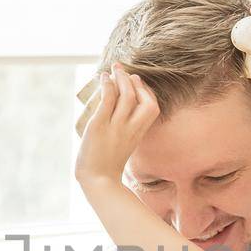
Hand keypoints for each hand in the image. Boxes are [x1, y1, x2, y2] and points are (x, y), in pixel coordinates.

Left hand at [75, 66, 158, 188]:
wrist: (98, 181)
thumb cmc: (107, 165)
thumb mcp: (124, 145)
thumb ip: (127, 129)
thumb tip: (119, 111)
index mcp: (139, 133)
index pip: (152, 107)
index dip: (146, 91)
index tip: (136, 81)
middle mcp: (131, 129)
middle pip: (144, 100)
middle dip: (134, 81)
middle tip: (123, 70)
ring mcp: (116, 127)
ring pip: (126, 96)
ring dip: (121, 79)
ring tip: (113, 70)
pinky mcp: (100, 126)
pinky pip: (108, 100)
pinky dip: (107, 86)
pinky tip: (104, 78)